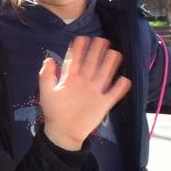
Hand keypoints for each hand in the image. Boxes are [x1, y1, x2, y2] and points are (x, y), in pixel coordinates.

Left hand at [40, 36, 131, 150]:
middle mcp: (84, 82)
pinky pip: (114, 94)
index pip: (76, 60)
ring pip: (104, 74)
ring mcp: (95, 92)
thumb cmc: (54, 112)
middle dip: (96, 51)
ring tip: (114, 52)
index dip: (79, 49)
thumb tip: (48, 59)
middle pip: (92, 63)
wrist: (63, 132)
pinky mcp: (103, 104)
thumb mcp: (47, 93)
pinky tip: (124, 80)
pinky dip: (120, 88)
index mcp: (70, 79)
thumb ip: (46, 76)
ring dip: (110, 64)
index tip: (82, 38)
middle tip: (101, 39)